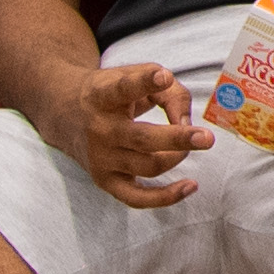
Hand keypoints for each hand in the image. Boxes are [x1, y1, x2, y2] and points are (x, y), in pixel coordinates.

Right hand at [51, 61, 209, 209]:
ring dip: (178, 156)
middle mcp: (99, 129)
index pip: (122, 89)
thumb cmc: (114, 92)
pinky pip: (135, 197)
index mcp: (104, 96)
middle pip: (142, 138)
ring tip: (199, 141)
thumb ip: (171, 92)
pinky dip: (165, 197)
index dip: (144, 82)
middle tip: (207, 138)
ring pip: (148, 166)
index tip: (163, 76)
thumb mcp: (137, 76)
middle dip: (177, 139)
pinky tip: (191, 186)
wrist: (66, 115)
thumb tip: (189, 124)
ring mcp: (101, 158)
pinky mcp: (104, 180)